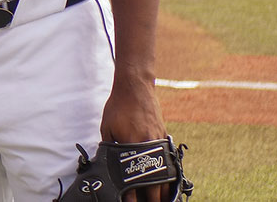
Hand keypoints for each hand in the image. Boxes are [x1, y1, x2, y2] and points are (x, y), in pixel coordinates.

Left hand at [100, 73, 167, 201]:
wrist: (136, 86)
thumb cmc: (119, 106)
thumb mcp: (107, 128)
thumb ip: (110, 148)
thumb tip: (109, 165)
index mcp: (132, 146)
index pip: (133, 179)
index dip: (132, 195)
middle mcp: (148, 147)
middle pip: (153, 183)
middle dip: (151, 199)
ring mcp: (158, 143)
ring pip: (164, 175)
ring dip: (162, 191)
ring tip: (160, 201)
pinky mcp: (163, 138)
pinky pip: (168, 163)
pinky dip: (168, 176)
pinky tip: (167, 184)